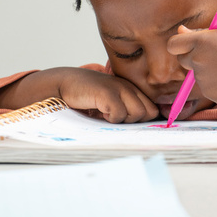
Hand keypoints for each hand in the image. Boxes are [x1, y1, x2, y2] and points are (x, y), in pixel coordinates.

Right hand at [0, 68, 158, 123]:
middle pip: (149, 113)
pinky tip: (98, 111)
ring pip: (137, 114)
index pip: (153, 109)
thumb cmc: (88, 98)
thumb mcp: (111, 103)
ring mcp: (119, 87)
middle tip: (114, 118)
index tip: (128, 125)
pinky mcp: (107, 92)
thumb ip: (126, 110)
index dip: (143, 121)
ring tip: (105, 114)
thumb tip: (142, 132)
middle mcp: (129, 86)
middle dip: (133, 122)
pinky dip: (110, 118)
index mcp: (132, 88)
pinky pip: (119, 114)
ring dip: (121, 120)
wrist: (63, 85)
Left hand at [168, 25, 216, 110]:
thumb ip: (199, 34)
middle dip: (191, 57)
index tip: (181, 45)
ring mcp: (202, 77)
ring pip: (196, 73)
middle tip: (210, 55)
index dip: (176, 44)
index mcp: (201, 41)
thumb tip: (180, 32)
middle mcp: (198, 59)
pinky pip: (205, 85)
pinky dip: (214, 83)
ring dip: (206, 70)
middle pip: (182, 59)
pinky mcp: (208, 92)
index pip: (173, 44)